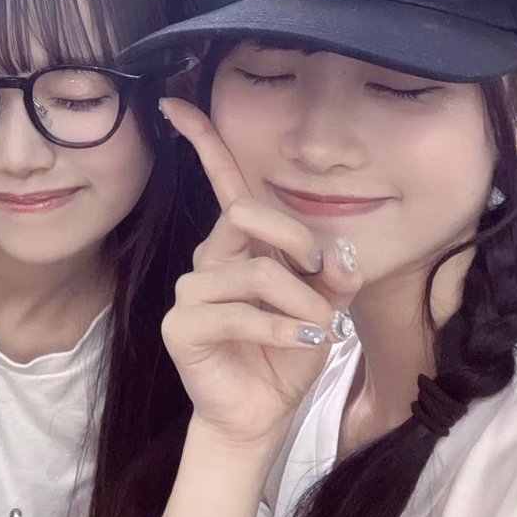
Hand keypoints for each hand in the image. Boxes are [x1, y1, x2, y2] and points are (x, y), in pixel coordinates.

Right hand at [159, 98, 361, 447]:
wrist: (262, 414)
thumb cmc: (288, 352)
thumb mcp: (325, 307)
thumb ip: (335, 275)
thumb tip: (343, 254)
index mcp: (240, 241)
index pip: (221, 178)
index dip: (200, 137)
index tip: (173, 102)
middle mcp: (210, 255)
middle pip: (246, 212)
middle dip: (297, 240)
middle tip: (327, 279)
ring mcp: (192, 289)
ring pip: (256, 270)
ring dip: (303, 301)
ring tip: (322, 328)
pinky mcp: (183, 324)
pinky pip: (240, 312)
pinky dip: (282, 328)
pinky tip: (303, 341)